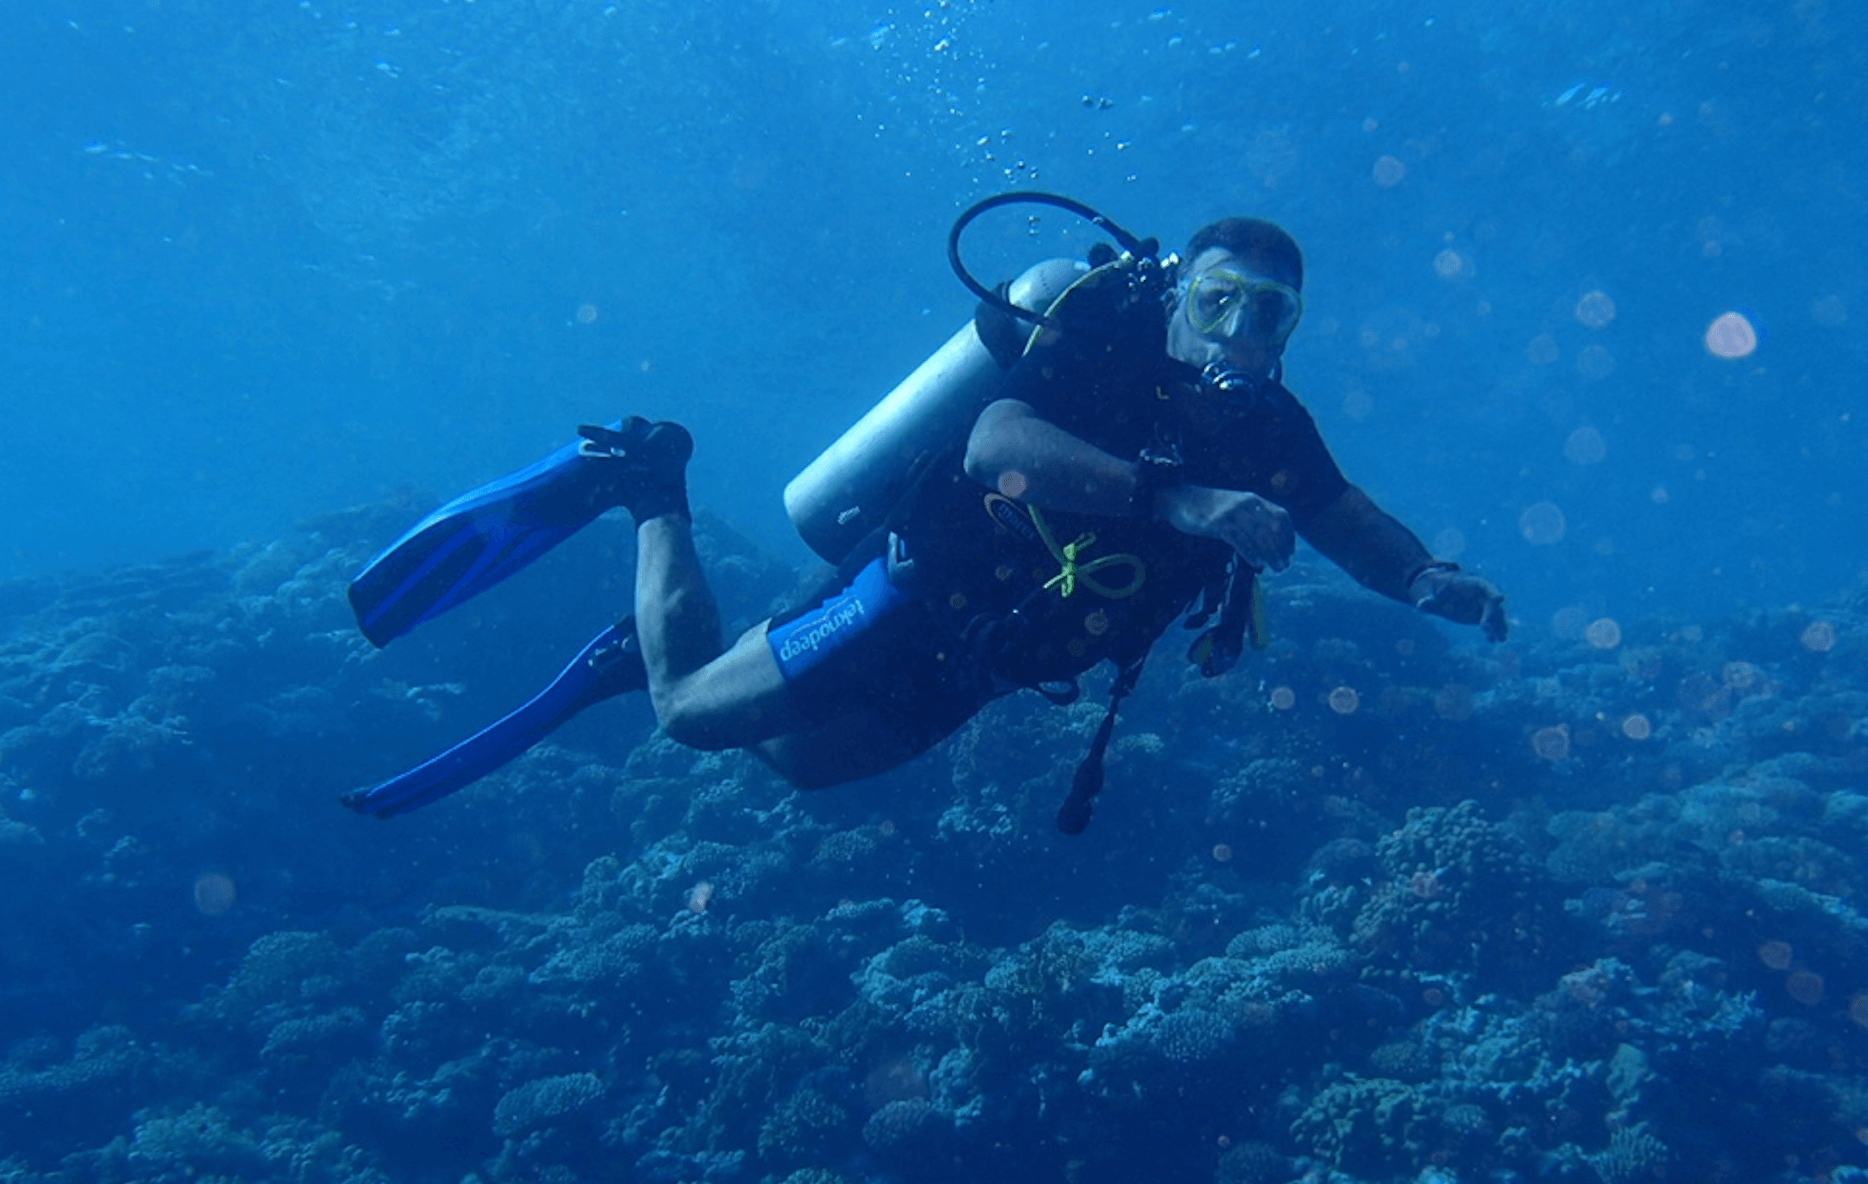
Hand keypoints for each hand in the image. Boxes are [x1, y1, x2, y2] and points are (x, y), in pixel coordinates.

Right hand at [1156, 484, 1293, 571]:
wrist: (1180, 498)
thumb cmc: (1209, 508)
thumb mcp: (1234, 507)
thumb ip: (1251, 519)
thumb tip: (1267, 544)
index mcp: (1254, 499)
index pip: (1281, 516)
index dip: (1289, 536)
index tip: (1290, 553)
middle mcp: (1246, 503)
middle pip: (1273, 528)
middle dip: (1282, 549)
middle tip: (1284, 566)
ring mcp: (1232, 513)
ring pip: (1259, 536)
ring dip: (1271, 555)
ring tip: (1276, 568)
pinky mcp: (1218, 523)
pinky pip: (1240, 540)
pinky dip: (1252, 554)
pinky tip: (1258, 564)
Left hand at [1410, 567, 1507, 641]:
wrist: (1448, 598)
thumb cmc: (1444, 594)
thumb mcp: (1436, 598)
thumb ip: (1430, 601)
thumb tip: (1419, 605)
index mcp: (1475, 585)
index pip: (1487, 588)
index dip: (1494, 593)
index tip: (1499, 599)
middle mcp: (1484, 596)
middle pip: (1494, 605)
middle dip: (1493, 615)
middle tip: (1485, 627)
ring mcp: (1487, 607)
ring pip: (1497, 617)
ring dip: (1499, 626)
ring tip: (1500, 638)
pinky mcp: (1486, 617)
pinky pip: (1494, 625)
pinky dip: (1495, 632)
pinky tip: (1494, 640)